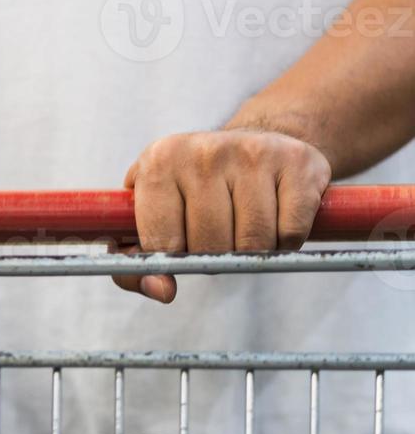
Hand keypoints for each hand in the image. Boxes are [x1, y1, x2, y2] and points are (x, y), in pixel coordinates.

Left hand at [115, 129, 332, 302]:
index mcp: (159, 163)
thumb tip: (162, 290)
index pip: (162, 241)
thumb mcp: (148, 216)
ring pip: (253, 242)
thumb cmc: (189, 191)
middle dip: (215, 256)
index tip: (180, 255)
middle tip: (217, 238)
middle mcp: (203, 151)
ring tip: (244, 229)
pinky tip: (275, 220)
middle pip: (211, 245)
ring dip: (252, 251)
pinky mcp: (297, 161)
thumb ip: (136, 263)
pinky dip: (286, 242)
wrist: (252, 143)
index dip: (173, 261)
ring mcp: (252, 152)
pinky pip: (291, 232)